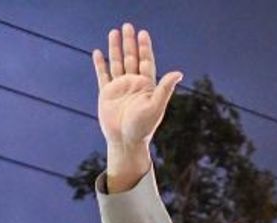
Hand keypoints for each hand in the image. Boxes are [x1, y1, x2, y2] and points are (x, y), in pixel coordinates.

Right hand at [92, 23, 182, 190]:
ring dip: (115, 48)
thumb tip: (178, 73)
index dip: (145, 47)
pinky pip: (103, 75)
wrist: (126, 142)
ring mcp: (119, 88)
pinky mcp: (106, 94)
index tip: (143, 33)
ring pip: (117, 63)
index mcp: (146, 86)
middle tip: (127, 26)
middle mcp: (133, 84)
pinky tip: (98, 52)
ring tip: (114, 32)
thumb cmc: (143, 127)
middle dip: (129, 42)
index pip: (146, 61)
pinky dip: (100, 64)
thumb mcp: (156, 107)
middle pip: (131, 58)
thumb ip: (165, 88)